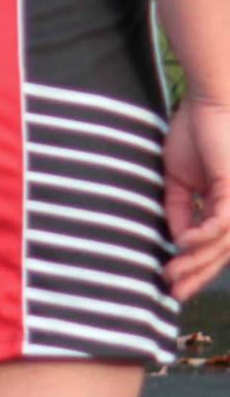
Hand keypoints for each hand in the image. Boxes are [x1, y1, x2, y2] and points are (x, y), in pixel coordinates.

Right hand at [163, 98, 229, 298]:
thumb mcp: (178, 178)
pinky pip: (220, 224)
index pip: (214, 244)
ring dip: (196, 262)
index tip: (171, 280)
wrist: (211, 102)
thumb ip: (178, 208)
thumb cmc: (196, 132)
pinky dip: (201, 237)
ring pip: (222, 244)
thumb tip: (176, 238)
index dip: (194, 264)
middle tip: (174, 294)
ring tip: (171, 275)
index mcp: (225, 205)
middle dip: (197, 274)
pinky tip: (181, 245)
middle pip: (221, 252)